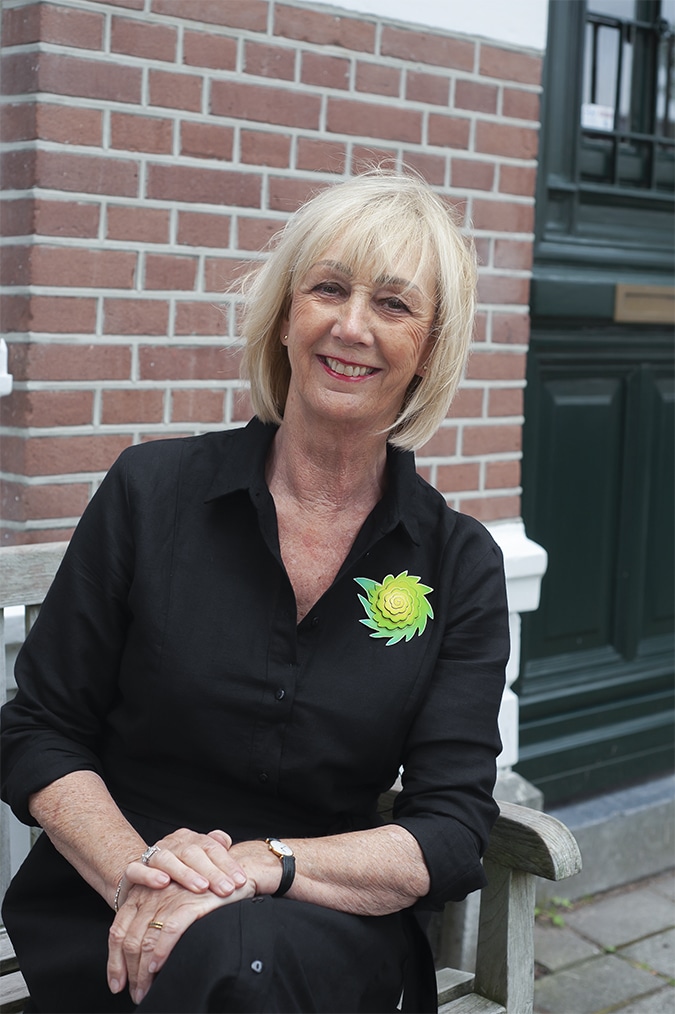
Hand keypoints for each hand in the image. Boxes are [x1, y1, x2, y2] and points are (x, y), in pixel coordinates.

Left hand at [107, 878, 253, 1004]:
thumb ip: (153, 921)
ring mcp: (169, 898)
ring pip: (146, 939)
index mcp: (141, 895)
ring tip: (146, 989)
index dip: (114, 961)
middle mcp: (151, 895)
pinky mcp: (189, 902)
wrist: (232, 872)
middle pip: (130, 939)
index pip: (119, 931)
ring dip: (143, 971)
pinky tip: (158, 967)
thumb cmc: (201, 890)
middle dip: (131, 972)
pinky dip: (161, 951)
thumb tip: (140, 960)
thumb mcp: (170, 902)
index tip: (117, 983)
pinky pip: (169, 930)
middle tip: (136, 992)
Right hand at [122, 828, 247, 901]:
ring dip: (185, 873)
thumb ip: (214, 852)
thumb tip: (226, 841)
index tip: (240, 881)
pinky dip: (150, 875)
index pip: (212, 847)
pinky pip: (138, 869)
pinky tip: (163, 882)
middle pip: (193, 853)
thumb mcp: (199, 862)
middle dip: (212, 872)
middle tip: (226, 889)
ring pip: (168, 859)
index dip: (227, 864)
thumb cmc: (178, 872)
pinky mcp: (132, 871)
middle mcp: (172, 844)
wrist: (141, 875)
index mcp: (191, 840)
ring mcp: (152, 855)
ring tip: (201, 887)